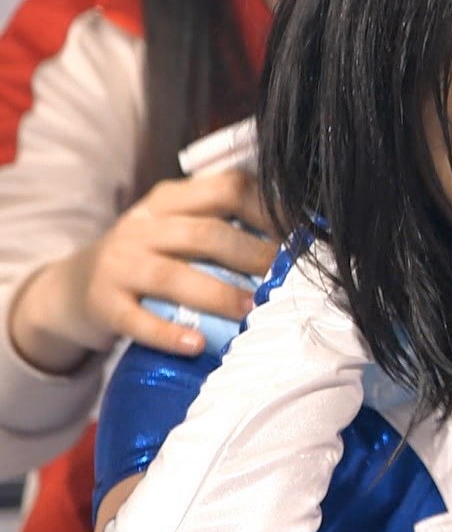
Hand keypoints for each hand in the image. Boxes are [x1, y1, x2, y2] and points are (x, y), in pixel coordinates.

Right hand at [11, 170, 278, 368]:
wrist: (71, 287)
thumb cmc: (147, 256)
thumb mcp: (176, 226)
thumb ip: (222, 224)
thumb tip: (296, 240)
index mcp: (170, 199)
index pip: (227, 187)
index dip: (268, 209)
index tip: (300, 235)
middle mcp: (142, 225)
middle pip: (206, 233)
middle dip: (252, 254)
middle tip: (284, 276)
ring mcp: (119, 265)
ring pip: (174, 276)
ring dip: (219, 294)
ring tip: (252, 310)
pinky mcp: (103, 305)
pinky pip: (138, 321)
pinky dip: (169, 334)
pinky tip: (198, 344)